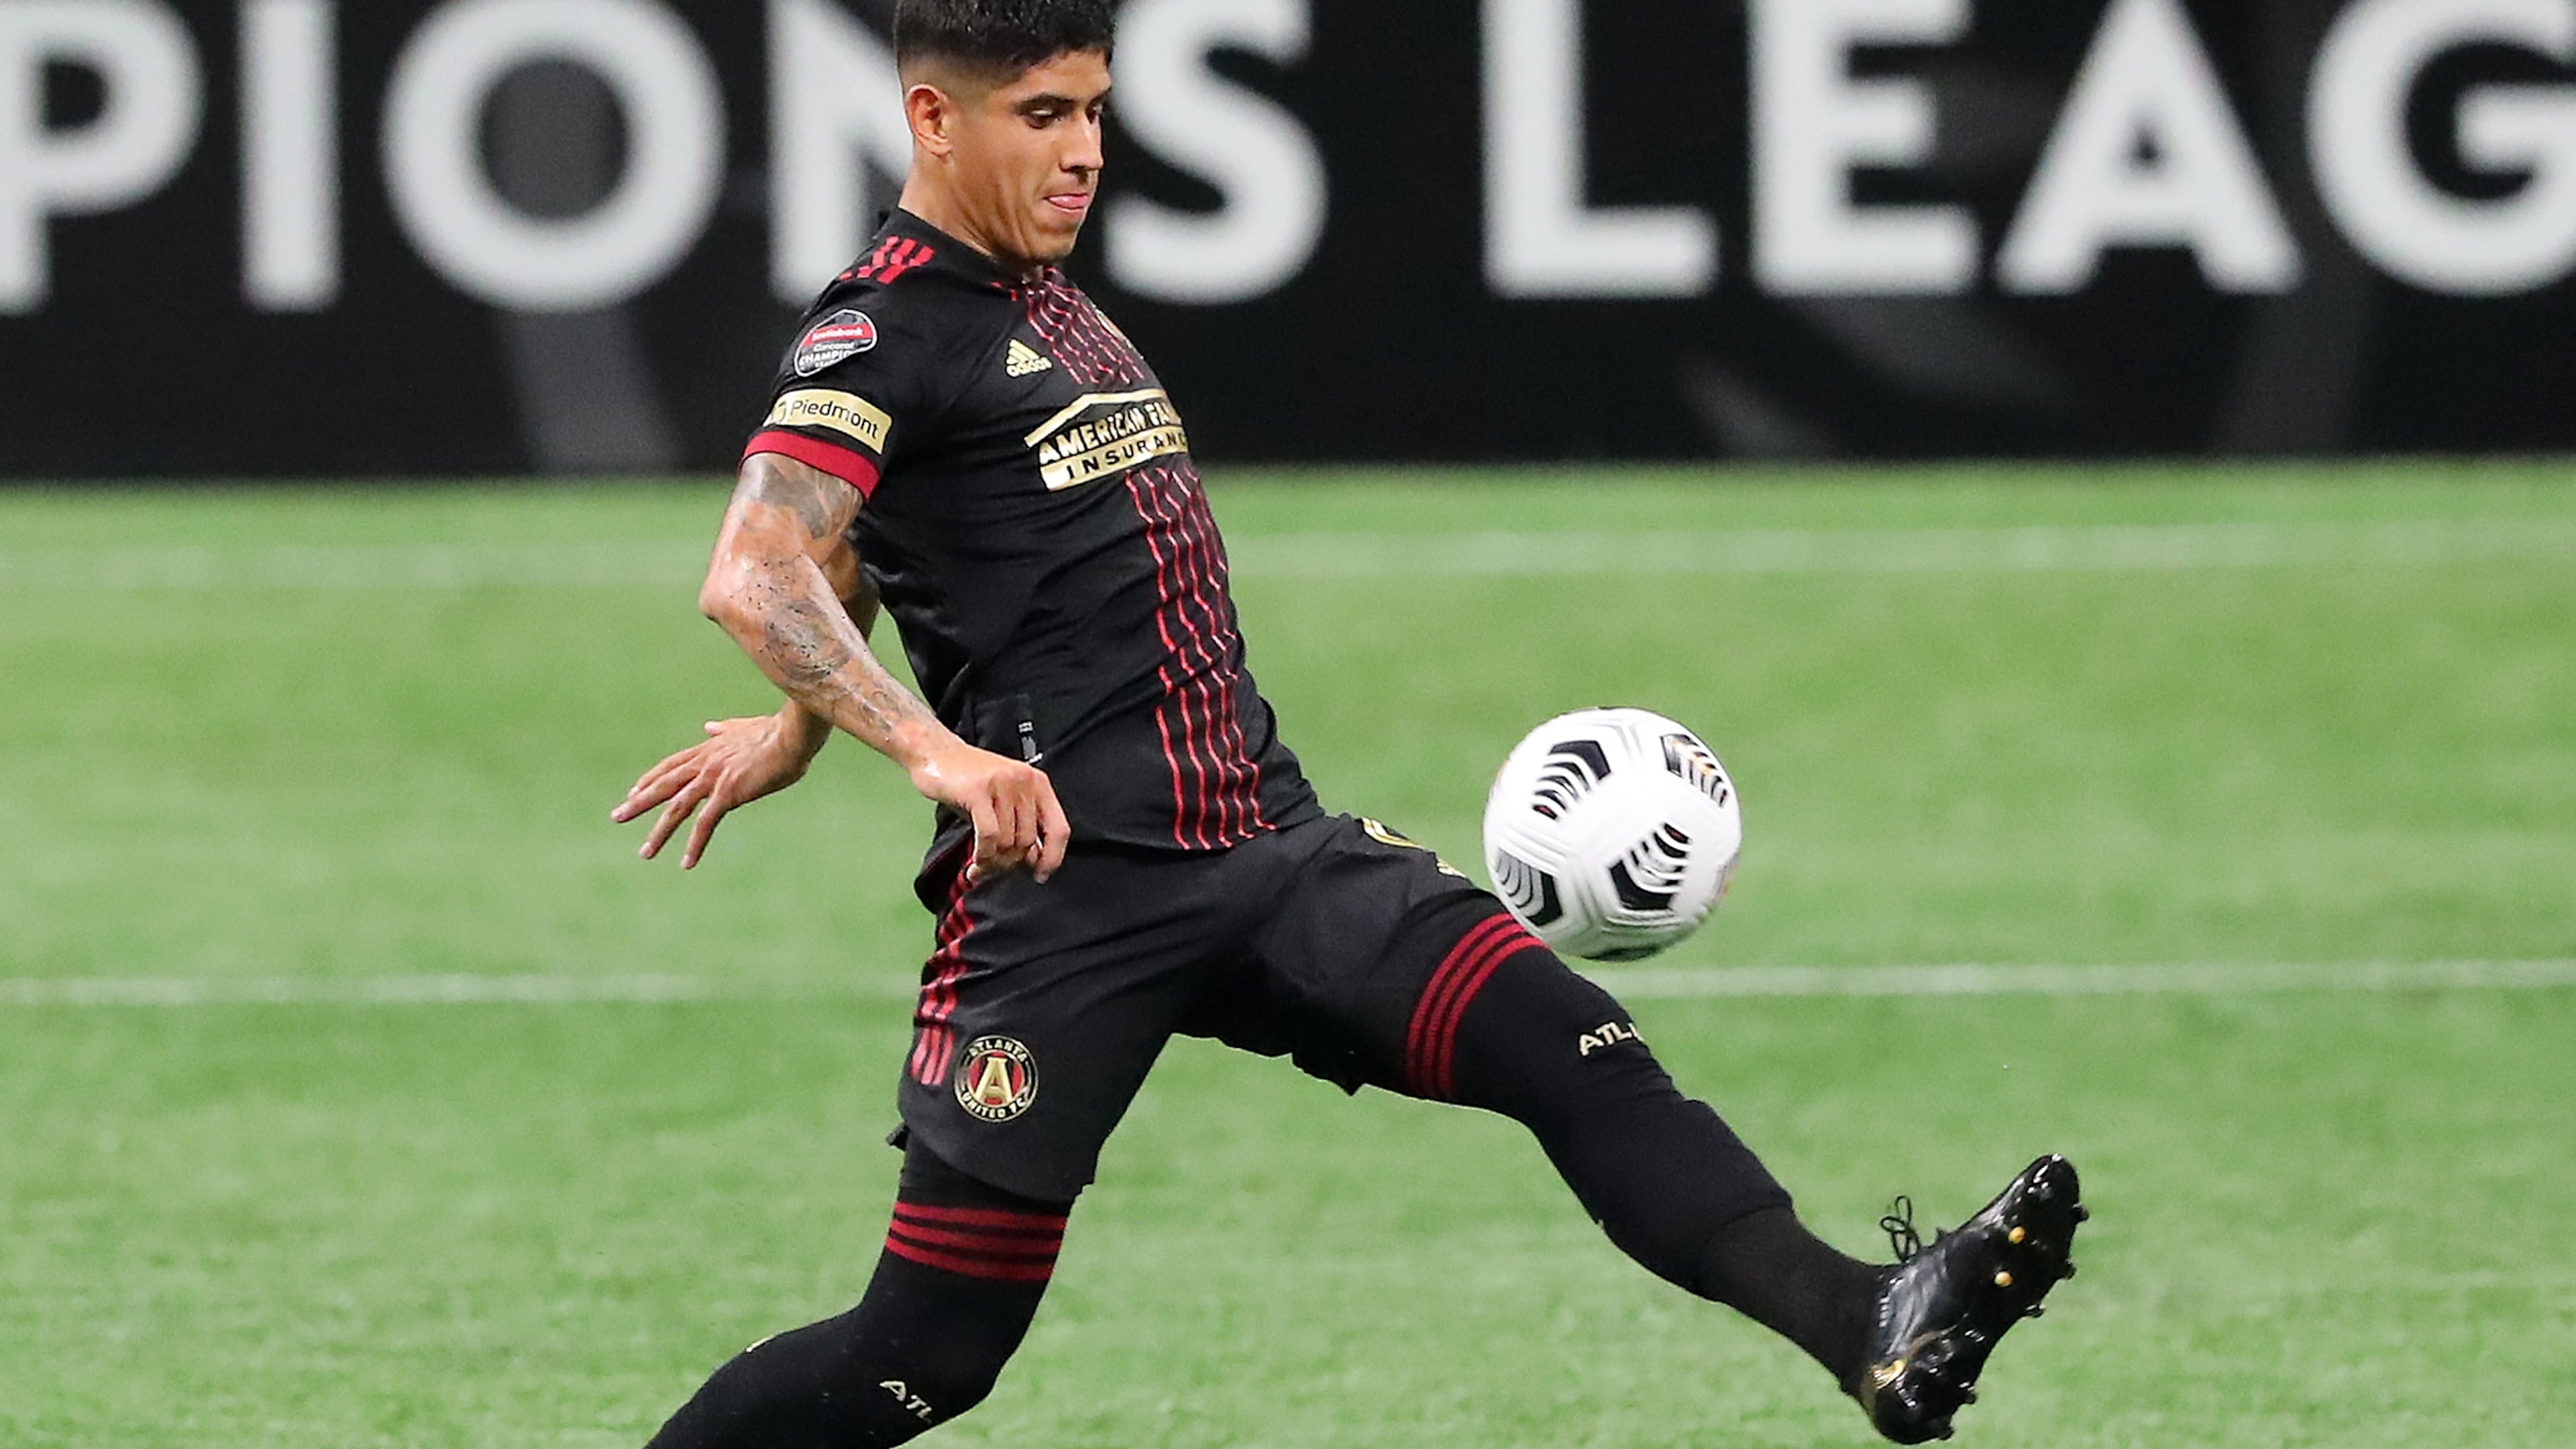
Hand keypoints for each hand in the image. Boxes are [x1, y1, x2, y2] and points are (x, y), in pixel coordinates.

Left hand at [613, 712, 823, 868]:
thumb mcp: (746, 727)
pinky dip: (695, 844)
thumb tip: (709, 727)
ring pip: (677, 808)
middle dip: (638, 802)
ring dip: (660, 832)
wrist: (792, 736)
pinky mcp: (728, 794)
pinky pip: (705, 823)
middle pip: (664, 785)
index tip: (634, 791)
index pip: (671, 765)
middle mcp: (705, 763)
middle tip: (617, 817)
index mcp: (709, 749)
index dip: (651, 779)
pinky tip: (686, 862)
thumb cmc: (777, 732)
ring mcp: (714, 778)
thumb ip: (725, 729)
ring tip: (645, 852)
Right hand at [904, 735, 1070, 883]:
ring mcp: (1002, 784)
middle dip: (1009, 863)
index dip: (1052, 858)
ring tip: (979, 867)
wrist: (935, 751)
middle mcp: (1024, 781)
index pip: (1059, 829)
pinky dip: (983, 855)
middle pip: (1028, 841)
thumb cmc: (968, 779)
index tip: (1039, 876)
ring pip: (1008, 841)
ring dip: (992, 862)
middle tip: (991, 870)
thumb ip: (1019, 825)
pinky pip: (989, 835)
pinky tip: (974, 862)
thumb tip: (1030, 863)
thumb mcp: (1003, 799)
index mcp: (1038, 783)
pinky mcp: (978, 790)